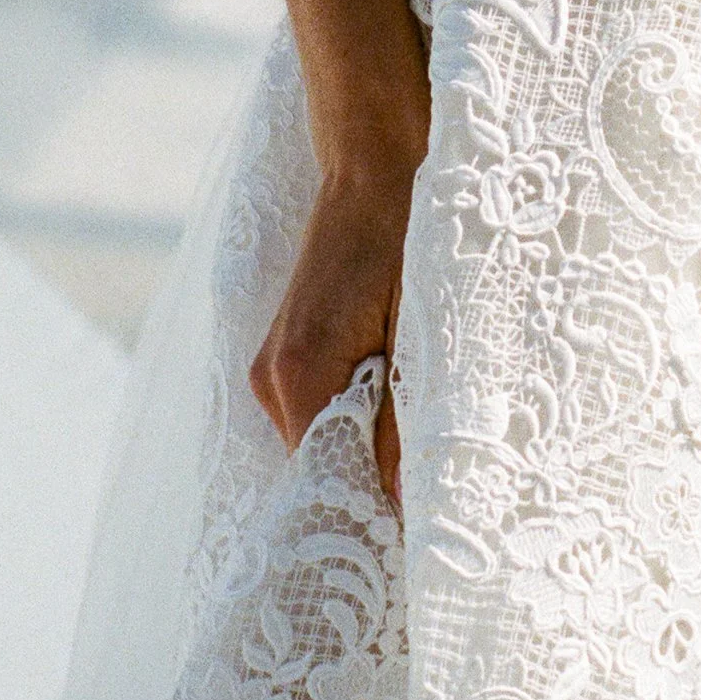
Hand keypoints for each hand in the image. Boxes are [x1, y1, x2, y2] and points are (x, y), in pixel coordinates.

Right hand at [250, 176, 410, 507]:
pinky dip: (353, 416)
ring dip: (362, 445)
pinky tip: (395, 404)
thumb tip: (399, 502)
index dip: (364, 510)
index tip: (407, 536)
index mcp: (301, 375)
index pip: (320, 482)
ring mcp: (273, 364)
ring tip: (419, 449)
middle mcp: (272, 378)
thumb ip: (405, 417)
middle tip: (428, 499)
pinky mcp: (285, 350)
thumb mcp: (421, 329)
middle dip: (366, 483)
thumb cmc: (407, 234)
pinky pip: (317, 408)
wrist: (374, 163)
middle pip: (317, 464)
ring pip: (319, 437)